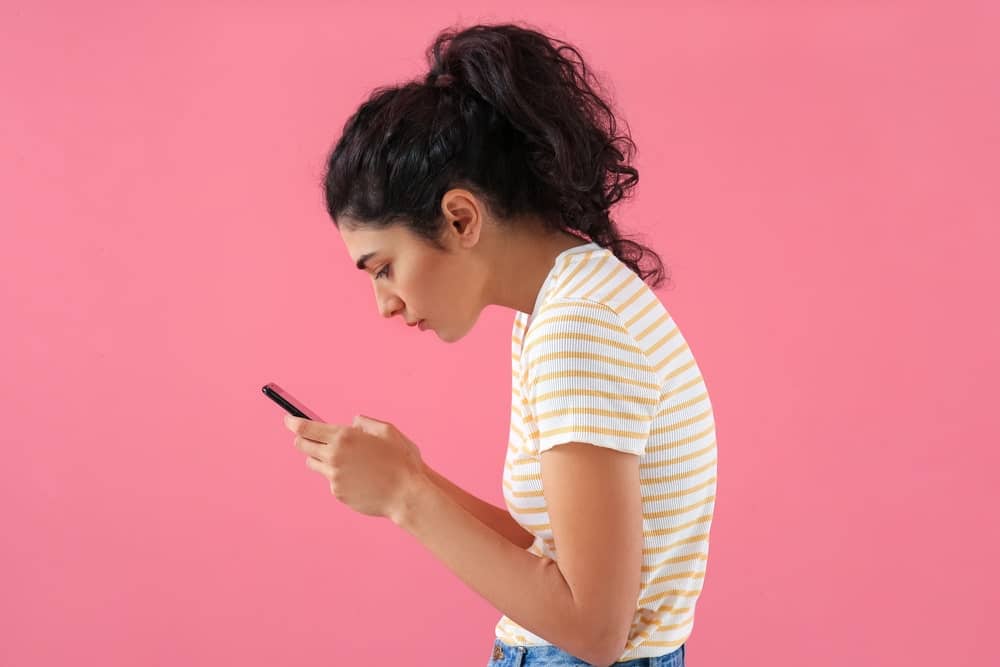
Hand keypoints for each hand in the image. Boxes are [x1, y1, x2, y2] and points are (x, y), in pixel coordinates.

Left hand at [284, 413, 425, 519]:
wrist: (407, 495)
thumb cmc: (401, 461)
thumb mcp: (388, 431)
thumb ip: (365, 423)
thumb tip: (351, 424)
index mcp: (345, 437)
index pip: (306, 428)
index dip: (293, 422)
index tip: (288, 420)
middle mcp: (334, 456)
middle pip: (303, 446)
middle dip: (303, 439)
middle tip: (309, 438)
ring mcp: (334, 477)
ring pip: (314, 464)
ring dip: (322, 458)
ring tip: (345, 460)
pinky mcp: (338, 493)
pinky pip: (332, 480)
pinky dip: (340, 476)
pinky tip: (360, 478)